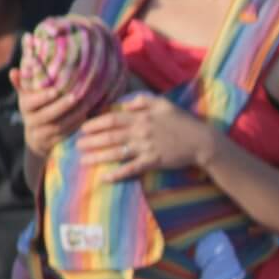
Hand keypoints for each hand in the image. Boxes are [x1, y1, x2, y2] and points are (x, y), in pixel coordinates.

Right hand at [12, 55, 92, 155]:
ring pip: (58, 126)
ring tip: (85, 105)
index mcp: (25, 107)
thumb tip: (13, 71)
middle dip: (61, 106)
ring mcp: (42, 134)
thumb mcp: (26, 96)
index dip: (42, 98)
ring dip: (73, 116)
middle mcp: (31, 121)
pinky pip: (66, 134)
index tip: (55, 90)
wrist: (36, 136)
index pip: (30, 103)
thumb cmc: (34, 107)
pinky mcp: (54, 142)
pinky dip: (76, 125)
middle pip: (46, 115)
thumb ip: (22, 83)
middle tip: (75, 97)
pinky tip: (85, 115)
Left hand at [76, 95, 214, 180]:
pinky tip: (105, 178)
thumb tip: (126, 103)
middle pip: (110, 136)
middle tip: (76, 145)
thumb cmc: (183, 122)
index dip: (96, 123)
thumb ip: (144, 101)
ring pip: (117, 152)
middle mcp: (141, 132)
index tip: (82, 127)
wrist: (202, 141)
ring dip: (98, 156)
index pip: (113, 119)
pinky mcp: (153, 162)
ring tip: (83, 160)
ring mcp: (146, 148)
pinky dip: (118, 174)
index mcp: (142, 117)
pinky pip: (132, 169)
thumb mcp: (165, 104)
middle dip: (91, 141)